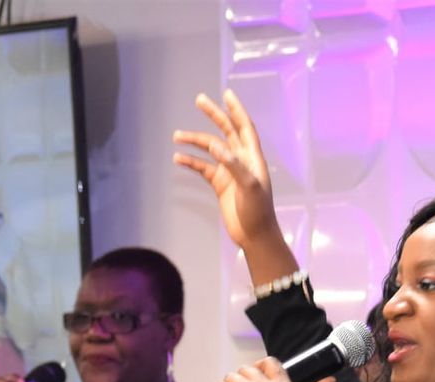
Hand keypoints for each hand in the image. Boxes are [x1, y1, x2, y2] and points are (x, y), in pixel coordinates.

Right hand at [173, 90, 279, 249]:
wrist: (254, 235)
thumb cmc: (257, 211)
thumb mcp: (248, 187)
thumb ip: (234, 166)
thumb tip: (216, 146)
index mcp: (253, 157)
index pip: (244, 127)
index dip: (236, 110)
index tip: (226, 93)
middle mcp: (241, 160)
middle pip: (226, 131)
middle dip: (214, 115)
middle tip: (199, 99)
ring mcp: (230, 171)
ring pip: (210, 149)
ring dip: (195, 141)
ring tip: (176, 135)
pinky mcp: (220, 184)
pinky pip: (203, 168)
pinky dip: (191, 162)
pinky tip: (178, 157)